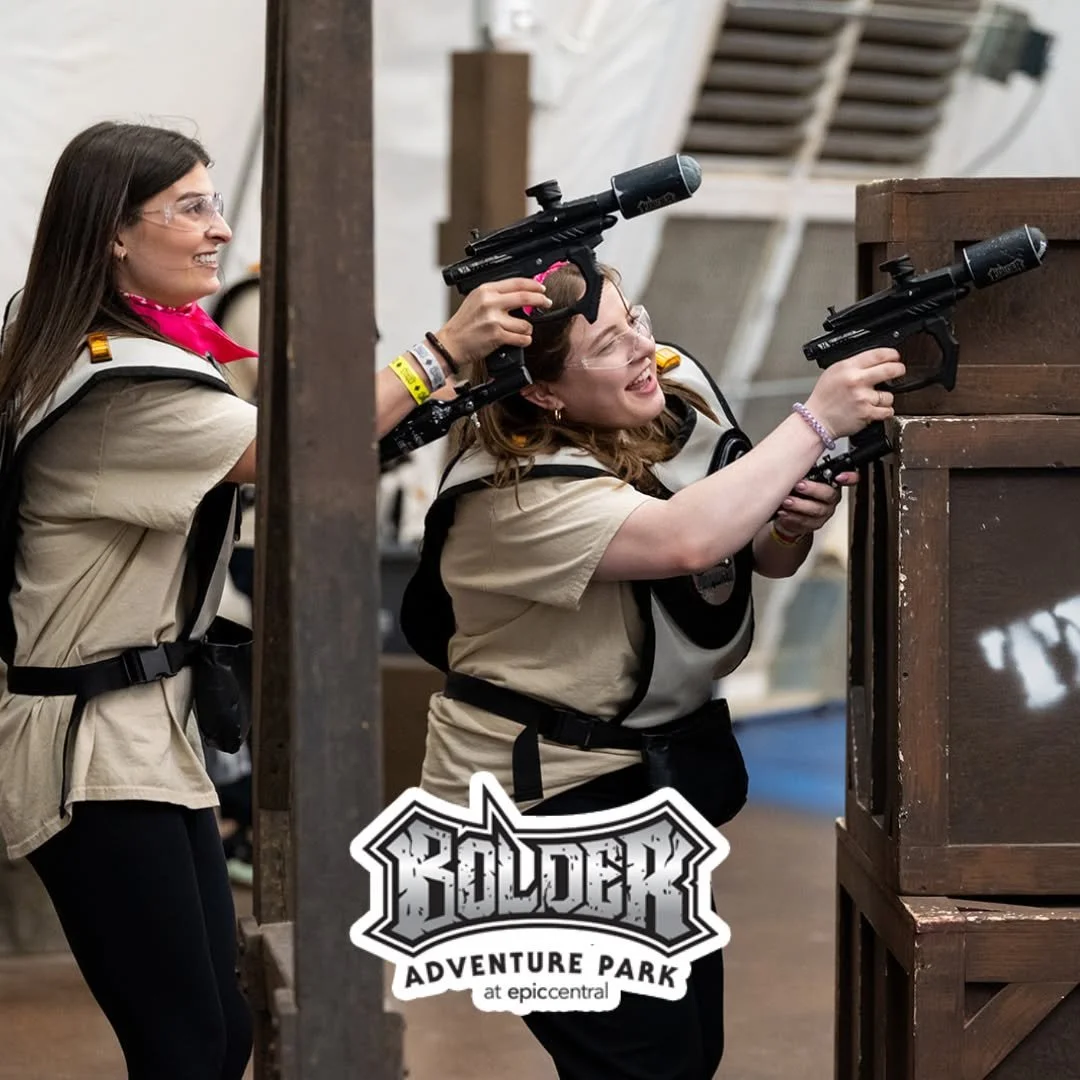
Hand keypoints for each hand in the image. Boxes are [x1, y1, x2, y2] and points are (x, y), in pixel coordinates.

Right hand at [435, 278, 552, 370]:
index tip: (541, 290)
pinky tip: (520, 340)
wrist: (450, 343)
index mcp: (486, 290)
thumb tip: (520, 294)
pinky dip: (524, 340)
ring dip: (528, 328)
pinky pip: (521, 338)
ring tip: (522, 331)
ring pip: (525, 323)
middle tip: (547, 303)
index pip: (516, 283)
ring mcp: (494, 319)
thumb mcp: (476, 300)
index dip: (533, 286)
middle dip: (540, 301)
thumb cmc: (463, 324)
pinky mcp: (496, 335)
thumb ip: (496, 296)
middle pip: (525, 297)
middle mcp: (490, 302)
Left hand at [774, 472, 856, 538]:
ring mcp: (824, 512)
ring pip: (817, 510)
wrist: (787, 515)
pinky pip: (806, 522)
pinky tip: (784, 512)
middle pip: (829, 494)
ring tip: (787, 501)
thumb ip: (806, 468)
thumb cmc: (796, 492)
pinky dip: (792, 517)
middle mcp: (830, 498)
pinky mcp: (814, 524)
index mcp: (831, 483)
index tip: (840, 477)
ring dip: (799, 505)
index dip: (849, 478)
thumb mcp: (803, 476)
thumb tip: (799, 453)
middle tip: (799, 485)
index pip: (850, 479)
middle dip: (813, 490)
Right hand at [804, 348, 904, 439]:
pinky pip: (887, 411)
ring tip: (873, 400)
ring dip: (885, 398)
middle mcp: (856, 381)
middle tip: (899, 371)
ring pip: (889, 395)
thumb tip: (874, 361)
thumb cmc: (824, 398)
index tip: (895, 357)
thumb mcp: (833, 372)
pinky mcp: (867, 413)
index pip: (877, 354)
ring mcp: (863, 397)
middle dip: (899, 369)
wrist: (816, 420)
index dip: (891, 354)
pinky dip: (884, 411)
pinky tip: (875, 410)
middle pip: (890, 370)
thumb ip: (853, 365)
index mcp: (847, 368)